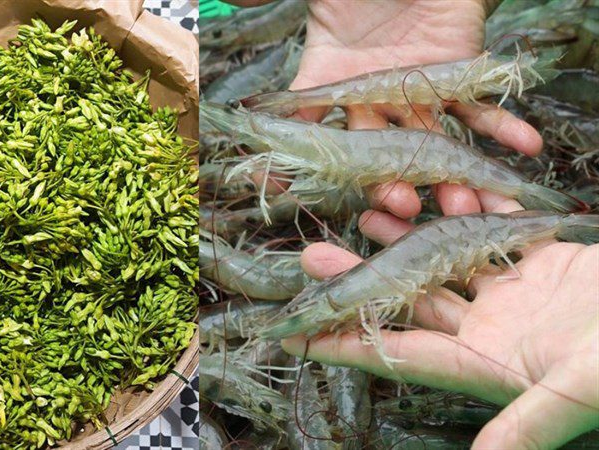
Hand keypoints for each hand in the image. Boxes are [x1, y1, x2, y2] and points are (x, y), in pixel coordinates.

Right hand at [228, 0, 543, 229]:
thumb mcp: (319, 0)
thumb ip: (266, 6)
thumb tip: (224, 11)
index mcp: (329, 82)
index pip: (307, 127)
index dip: (295, 162)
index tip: (287, 191)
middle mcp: (371, 99)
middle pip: (377, 151)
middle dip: (390, 183)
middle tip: (402, 208)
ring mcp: (414, 91)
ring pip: (429, 141)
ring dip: (449, 173)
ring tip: (466, 203)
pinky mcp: (455, 75)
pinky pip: (480, 106)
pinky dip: (503, 125)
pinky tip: (525, 145)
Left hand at [281, 195, 598, 449]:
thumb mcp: (585, 387)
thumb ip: (532, 422)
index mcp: (489, 367)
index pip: (401, 355)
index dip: (348, 346)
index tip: (299, 335)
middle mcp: (491, 335)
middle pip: (408, 306)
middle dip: (359, 282)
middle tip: (310, 255)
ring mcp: (514, 299)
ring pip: (439, 268)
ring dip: (399, 244)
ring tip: (360, 215)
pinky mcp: (539, 266)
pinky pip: (485, 240)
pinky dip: (455, 220)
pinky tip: (424, 199)